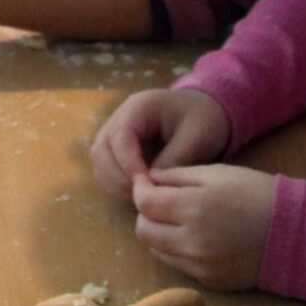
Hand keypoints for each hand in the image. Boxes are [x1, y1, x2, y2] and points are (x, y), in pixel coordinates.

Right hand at [90, 88, 230, 196]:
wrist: (205, 111)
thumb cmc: (203, 119)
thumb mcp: (197, 137)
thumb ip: (174, 159)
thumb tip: (151, 185)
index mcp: (139, 107)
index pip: (120, 137)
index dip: (128, 164)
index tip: (146, 185)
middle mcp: (120, 118)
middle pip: (101, 150)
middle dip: (117, 177)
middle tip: (141, 197)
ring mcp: (116, 132)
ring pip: (100, 162)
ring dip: (114, 183)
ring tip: (140, 198)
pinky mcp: (118, 148)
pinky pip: (106, 168)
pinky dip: (116, 184)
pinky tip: (137, 194)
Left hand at [129, 165, 274, 290]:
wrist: (293, 232)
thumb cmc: (255, 193)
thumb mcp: (217, 173)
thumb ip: (176, 176)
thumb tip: (147, 180)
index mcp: (194, 208)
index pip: (144, 203)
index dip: (141, 190)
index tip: (147, 183)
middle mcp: (192, 241)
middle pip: (143, 231)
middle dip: (146, 214)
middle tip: (160, 203)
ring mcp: (200, 265)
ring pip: (157, 251)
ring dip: (159, 233)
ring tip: (178, 220)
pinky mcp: (209, 281)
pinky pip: (178, 265)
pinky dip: (177, 250)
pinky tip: (195, 237)